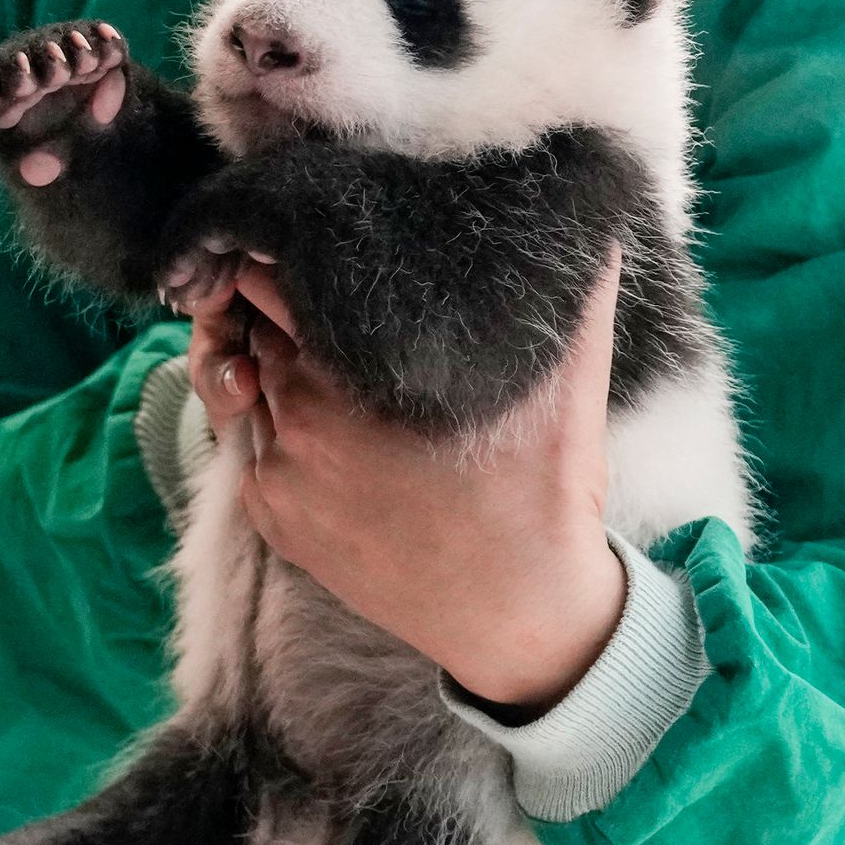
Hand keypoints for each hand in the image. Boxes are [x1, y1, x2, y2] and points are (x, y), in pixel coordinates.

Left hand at [185, 253, 627, 712]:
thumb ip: (575, 296)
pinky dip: (276, 424)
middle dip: (279, 308)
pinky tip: (325, 418)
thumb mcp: (568, 387)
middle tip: (322, 297)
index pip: (271, 282)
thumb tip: (596, 226)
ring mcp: (278, 479)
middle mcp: (294, 425)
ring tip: (326, 356)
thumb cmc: (540, 498)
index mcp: (342, 380)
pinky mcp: (276, 523)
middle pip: (254, 331)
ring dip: (274, 365)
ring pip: (248, 388)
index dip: (289, 255)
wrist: (520, 618)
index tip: (317, 247)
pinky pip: (252, 448)